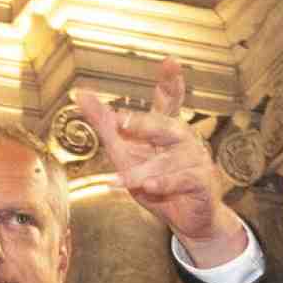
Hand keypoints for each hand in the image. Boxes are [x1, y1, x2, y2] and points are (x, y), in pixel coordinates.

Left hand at [76, 56, 246, 265]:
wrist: (187, 220)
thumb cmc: (157, 183)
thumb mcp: (124, 152)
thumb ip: (105, 125)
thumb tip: (80, 94)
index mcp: (166, 129)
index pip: (170, 101)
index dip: (170, 82)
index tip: (169, 62)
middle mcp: (184, 140)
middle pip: (167, 126)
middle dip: (145, 123)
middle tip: (121, 121)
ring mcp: (195, 161)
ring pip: (171, 158)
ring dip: (146, 169)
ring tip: (125, 179)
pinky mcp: (201, 183)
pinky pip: (183, 180)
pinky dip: (164, 184)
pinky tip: (149, 188)